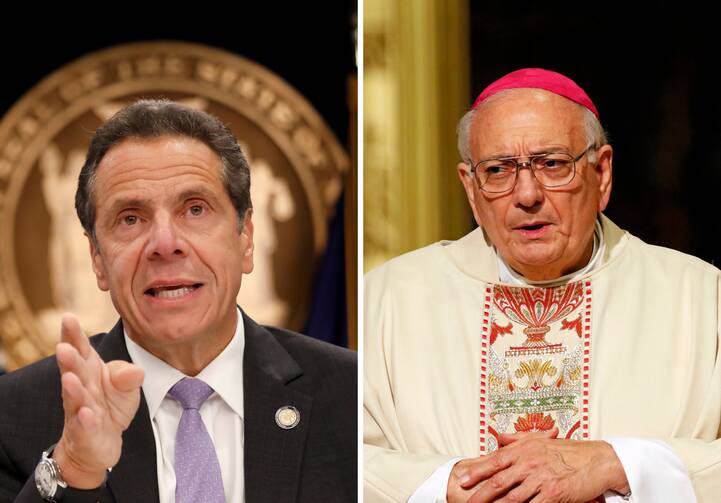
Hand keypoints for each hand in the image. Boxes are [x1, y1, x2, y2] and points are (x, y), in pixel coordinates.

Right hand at [52, 313, 143, 488]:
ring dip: (72, 388)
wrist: (101, 442)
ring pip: (75, 398)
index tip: (67, 318)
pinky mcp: (85, 433)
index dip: (73, 335)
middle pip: (74, 371)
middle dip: (69, 360)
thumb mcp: (126, 385)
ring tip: (70, 378)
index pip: (80, 349)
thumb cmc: (110, 406)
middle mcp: (81, 388)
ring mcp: (80, 411)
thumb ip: (127, 374)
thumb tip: (134, 372)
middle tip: (63, 347)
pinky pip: (85, 426)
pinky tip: (86, 413)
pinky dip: (85, 420)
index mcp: (89, 370)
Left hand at [447, 429, 558, 502]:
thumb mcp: (540, 439)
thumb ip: (518, 439)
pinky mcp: (553, 494)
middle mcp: (529, 463)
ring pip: (512, 498)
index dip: (477, 472)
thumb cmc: (569, 451)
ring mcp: (541, 479)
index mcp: (524, 449)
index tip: (463, 480)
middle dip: (480, 494)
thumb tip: (500, 437)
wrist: (597, 460)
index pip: (495, 461)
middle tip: (467, 501)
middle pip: (499, 481)